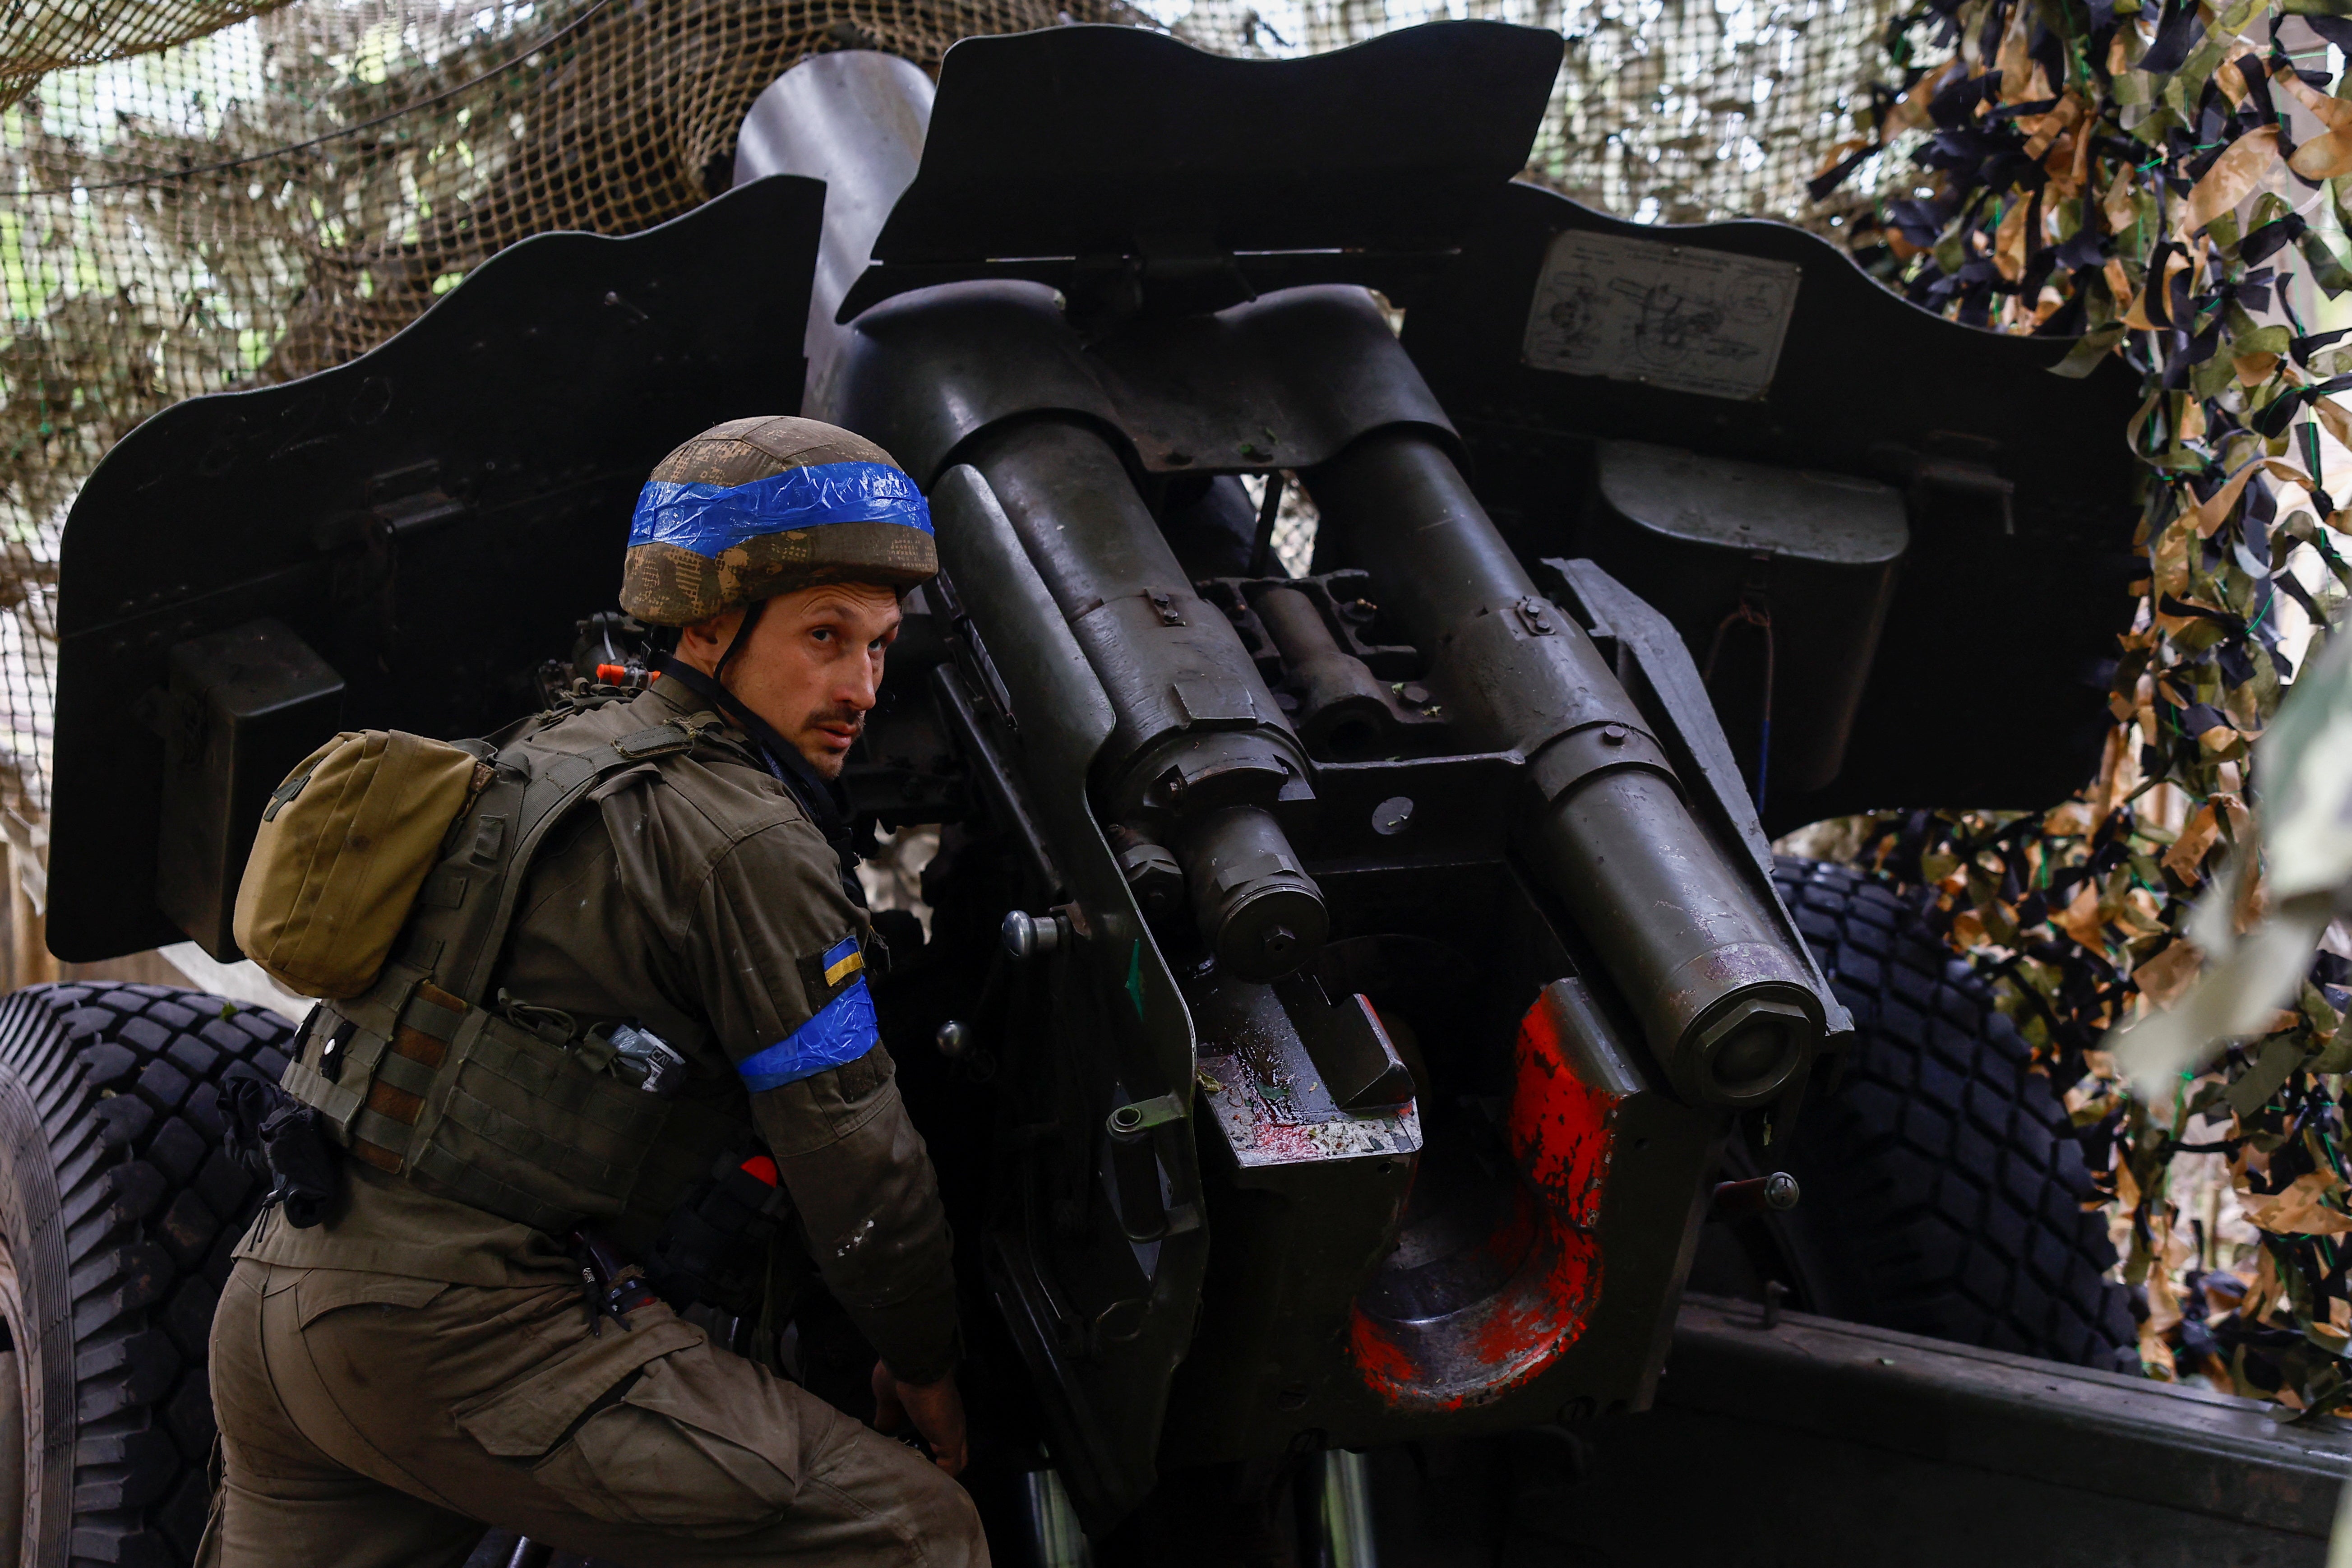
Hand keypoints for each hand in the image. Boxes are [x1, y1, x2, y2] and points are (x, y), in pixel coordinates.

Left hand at [871, 1360, 968, 1475]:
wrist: (911, 1370)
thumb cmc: (935, 1404)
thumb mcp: (949, 1438)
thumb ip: (949, 1459)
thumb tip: (940, 1476)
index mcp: (949, 1430)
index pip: (952, 1459)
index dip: (946, 1475)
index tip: (932, 1489)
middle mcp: (930, 1423)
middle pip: (926, 1451)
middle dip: (920, 1466)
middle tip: (908, 1483)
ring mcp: (909, 1414)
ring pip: (905, 1442)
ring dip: (899, 1454)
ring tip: (891, 1471)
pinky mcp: (889, 1406)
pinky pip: (885, 1428)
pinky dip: (882, 1441)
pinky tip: (877, 1453)